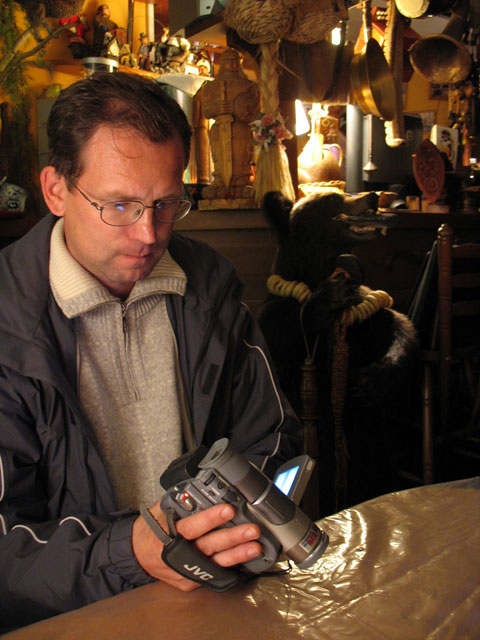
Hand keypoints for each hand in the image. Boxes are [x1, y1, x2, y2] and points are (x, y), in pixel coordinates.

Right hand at [132, 501, 261, 590]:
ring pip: (214, 564)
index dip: (211, 519)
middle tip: (251, 530)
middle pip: (208, 547)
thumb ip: (180, 503)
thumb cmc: (151, 528)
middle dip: (232, 538)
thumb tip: (200, 490)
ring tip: (254, 547)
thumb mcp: (160, 510)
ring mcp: (184, 572)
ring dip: (237, 555)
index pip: (192, 527)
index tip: (228, 510)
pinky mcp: (190, 582)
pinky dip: (229, 567)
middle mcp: (177, 556)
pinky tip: (244, 559)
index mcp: (168, 535)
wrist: (137, 553)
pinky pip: (212, 574)